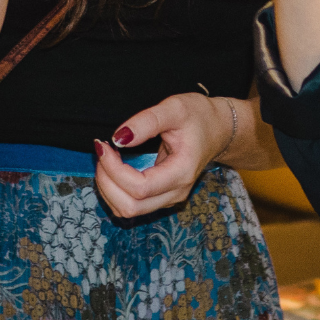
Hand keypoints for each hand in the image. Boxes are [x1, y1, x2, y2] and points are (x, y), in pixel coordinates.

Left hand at [93, 93, 234, 216]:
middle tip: (102, 151)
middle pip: (130, 206)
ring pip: (127, 210)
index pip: (139, 188)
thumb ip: (147, 122)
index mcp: (182, 173)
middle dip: (107, 182)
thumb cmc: (198, 116)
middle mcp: (175, 192)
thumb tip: (119, 138)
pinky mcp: (160, 197)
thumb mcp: (174, 108)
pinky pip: (129, 205)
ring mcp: (168, 198)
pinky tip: (113, 167)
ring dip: (108, 187)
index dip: (114, 170)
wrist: (216, 129)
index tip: (105, 144)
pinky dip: (114, 190)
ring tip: (106, 157)